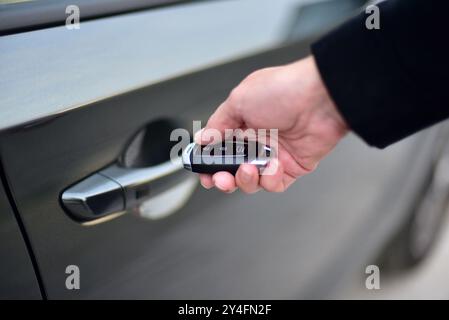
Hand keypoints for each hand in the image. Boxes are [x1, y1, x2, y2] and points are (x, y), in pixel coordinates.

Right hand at [196, 56, 347, 192]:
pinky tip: (273, 167)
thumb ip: (218, 123)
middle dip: (223, 178)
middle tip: (220, 179)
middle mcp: (257, 140)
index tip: (203, 172)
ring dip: (245, 180)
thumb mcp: (239, 100)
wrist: (322, 99)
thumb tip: (202, 138)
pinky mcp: (292, 167)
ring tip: (248, 169)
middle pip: (232, 169)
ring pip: (251, 180)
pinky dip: (270, 180)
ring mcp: (274, 154)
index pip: (219, 148)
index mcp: (242, 122)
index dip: (209, 163)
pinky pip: (274, 184)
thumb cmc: (284, 90)